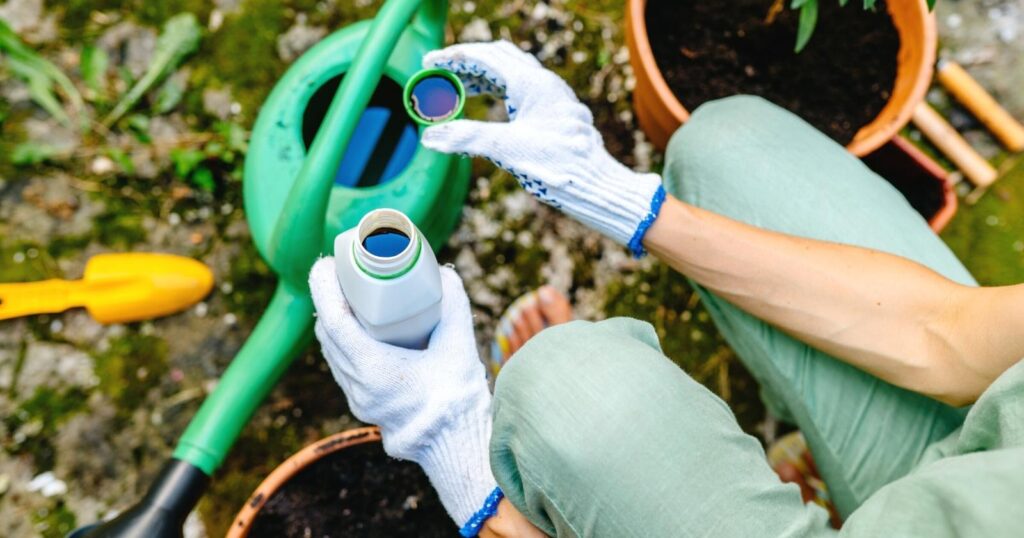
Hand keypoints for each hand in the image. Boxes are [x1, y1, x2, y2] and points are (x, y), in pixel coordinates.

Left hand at [309, 259, 498, 531]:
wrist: (455, 442)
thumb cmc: (456, 397)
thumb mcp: (459, 345)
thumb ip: (453, 306)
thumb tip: (444, 274)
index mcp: (373, 370)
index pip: (334, 321)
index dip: (324, 288)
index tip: (327, 264)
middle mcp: (357, 385)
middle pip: (327, 333)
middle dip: (328, 298)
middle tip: (343, 272)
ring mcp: (357, 397)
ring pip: (331, 350)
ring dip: (334, 320)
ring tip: (349, 295)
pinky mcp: (363, 403)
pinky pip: (342, 364)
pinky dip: (343, 340)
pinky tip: (358, 328)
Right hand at [421, 40, 664, 256]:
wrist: (598, 185)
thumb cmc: (559, 166)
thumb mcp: (507, 149)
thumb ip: (467, 138)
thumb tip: (430, 137)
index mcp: (533, 83)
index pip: (485, 57)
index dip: (453, 57)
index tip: (429, 62)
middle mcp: (545, 84)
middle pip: (499, 58)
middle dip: (466, 63)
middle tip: (440, 73)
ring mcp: (553, 98)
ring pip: (512, 74)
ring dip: (482, 78)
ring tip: (457, 90)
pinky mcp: (557, 114)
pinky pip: (523, 91)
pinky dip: (499, 92)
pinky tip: (490, 109)